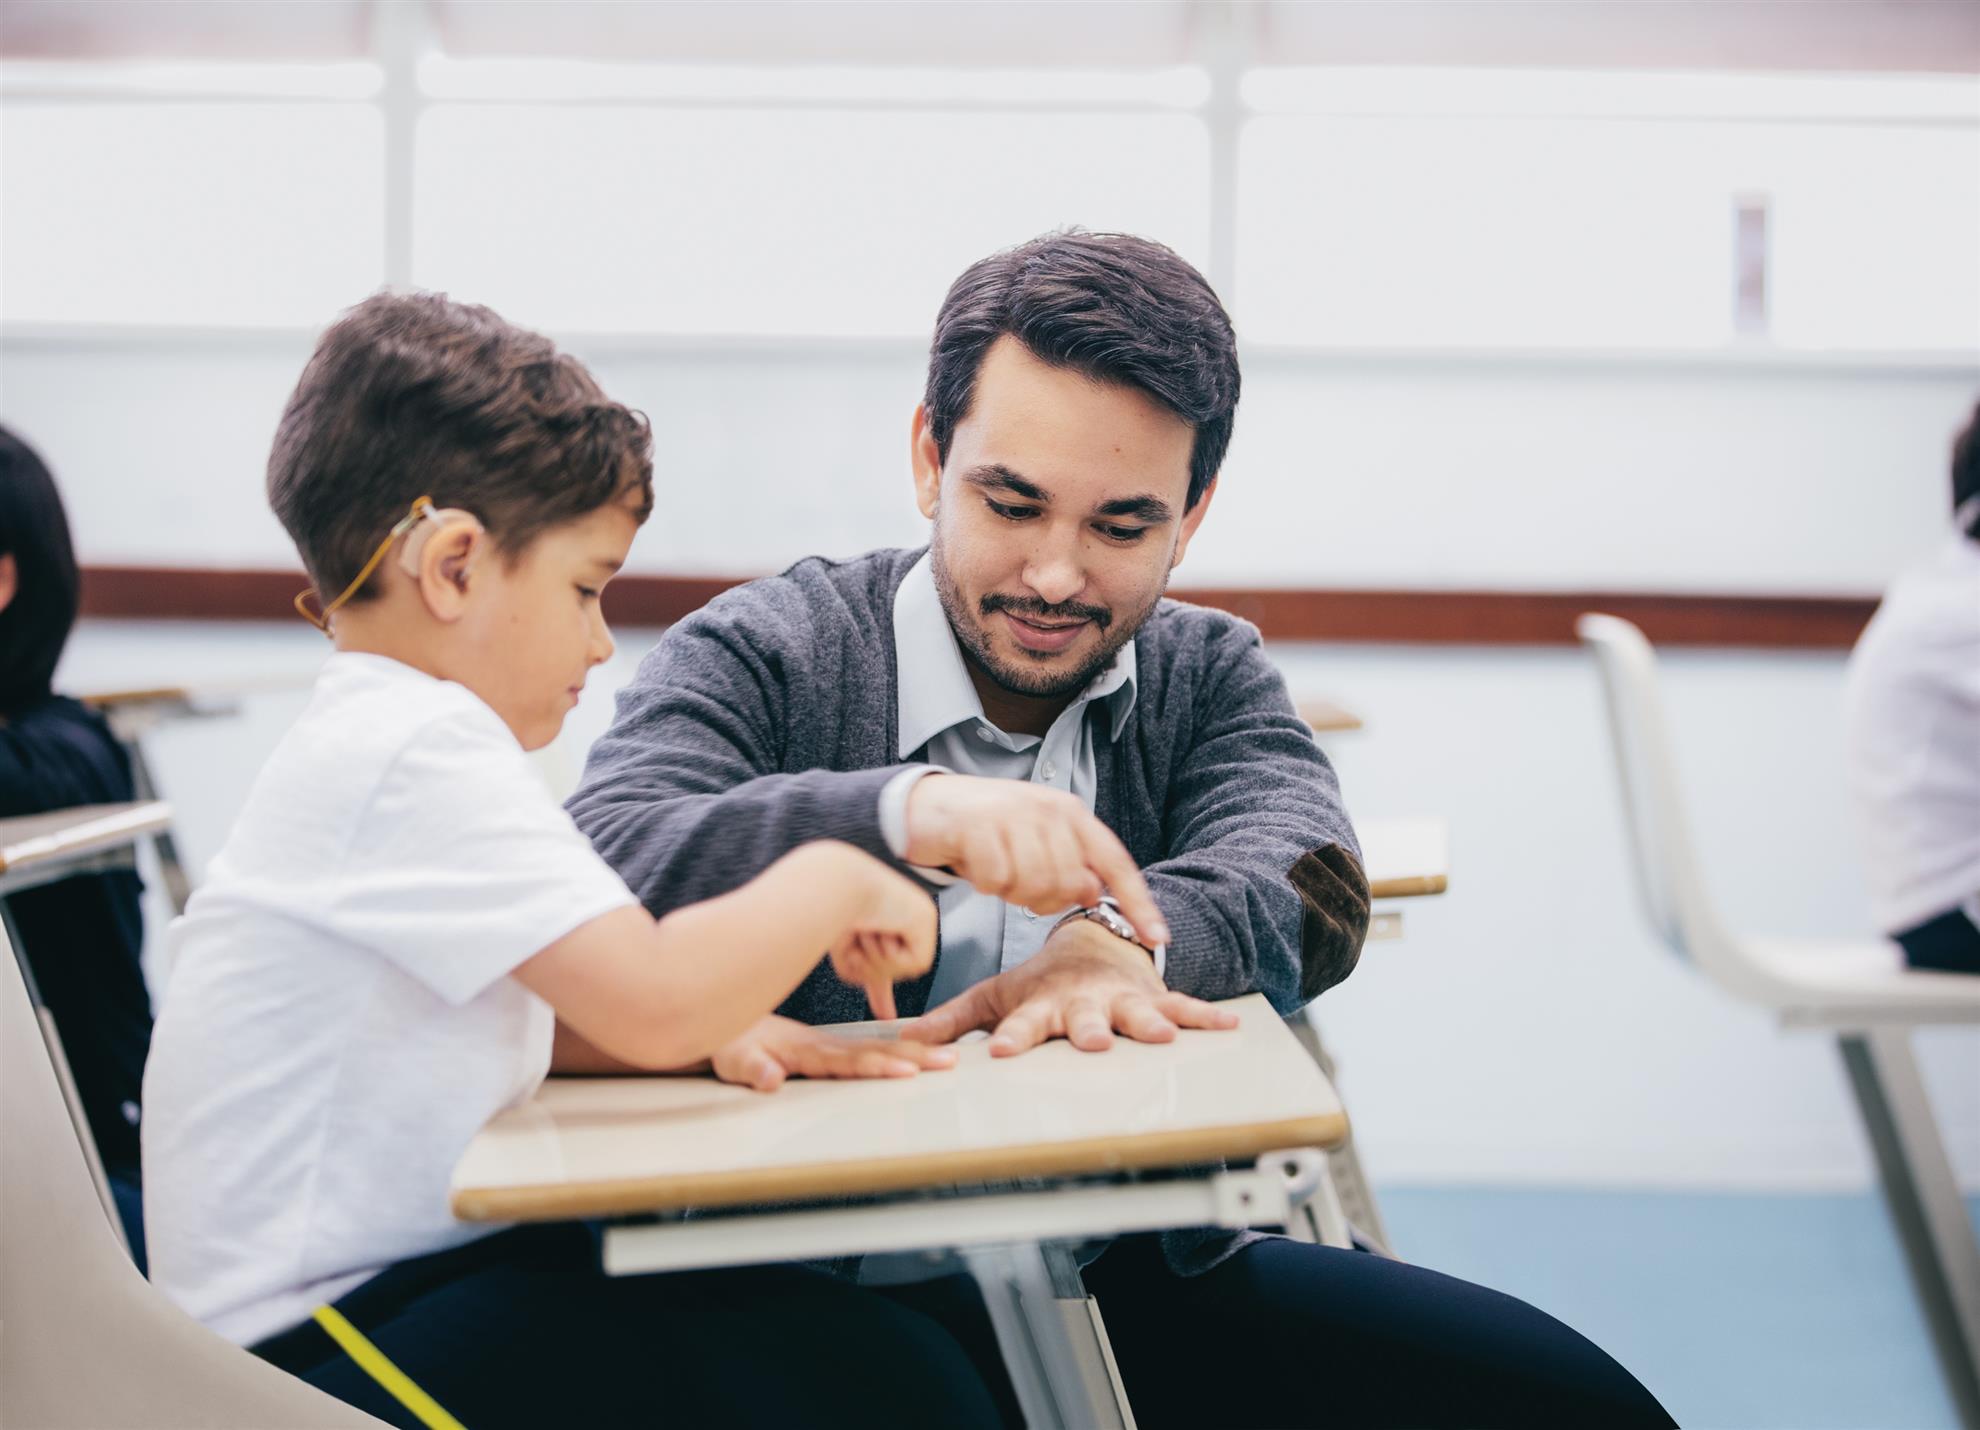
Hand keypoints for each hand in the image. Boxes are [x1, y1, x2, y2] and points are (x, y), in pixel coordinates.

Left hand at [711, 1014, 957, 1091]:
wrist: (725, 1028)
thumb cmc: (730, 1046)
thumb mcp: (732, 1060)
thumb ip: (754, 1069)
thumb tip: (772, 1079)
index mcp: (807, 1050)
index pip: (850, 1061)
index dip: (879, 1066)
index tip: (909, 1070)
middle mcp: (823, 1044)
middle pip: (875, 1050)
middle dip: (914, 1056)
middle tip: (949, 1060)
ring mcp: (828, 1045)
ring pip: (876, 1047)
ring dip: (912, 1052)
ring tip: (946, 1056)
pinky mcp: (828, 1048)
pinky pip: (868, 1047)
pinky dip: (896, 1048)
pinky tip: (917, 1053)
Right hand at [825, 850, 938, 1018]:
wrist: (835, 888)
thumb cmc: (831, 915)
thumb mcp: (847, 956)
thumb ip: (865, 980)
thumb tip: (886, 1015)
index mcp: (881, 922)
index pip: (888, 962)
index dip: (883, 992)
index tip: (887, 1016)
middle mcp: (902, 919)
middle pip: (891, 972)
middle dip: (870, 968)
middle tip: (858, 942)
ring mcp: (917, 918)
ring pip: (902, 969)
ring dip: (878, 958)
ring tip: (867, 930)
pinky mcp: (926, 922)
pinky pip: (913, 963)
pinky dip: (891, 955)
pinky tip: (882, 931)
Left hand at [902, 918, 1237, 1056]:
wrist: (1090, 945)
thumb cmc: (1039, 983)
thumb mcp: (995, 996)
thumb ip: (952, 1020)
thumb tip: (905, 1043)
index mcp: (1042, 1006)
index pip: (1022, 1025)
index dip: (1013, 1039)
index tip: (1001, 1052)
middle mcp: (1082, 1003)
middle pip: (1084, 1021)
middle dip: (1090, 1032)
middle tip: (1094, 1043)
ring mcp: (1120, 1000)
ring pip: (1135, 1015)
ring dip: (1148, 1024)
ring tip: (1162, 1036)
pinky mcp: (1152, 998)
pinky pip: (1183, 1007)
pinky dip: (1205, 1016)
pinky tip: (1228, 1024)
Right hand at [903, 775, 1169, 945]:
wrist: (928, 806)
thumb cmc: (989, 833)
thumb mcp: (1036, 844)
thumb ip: (1069, 868)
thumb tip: (1093, 895)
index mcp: (1071, 814)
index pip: (1116, 863)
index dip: (1138, 903)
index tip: (1158, 939)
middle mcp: (1048, 809)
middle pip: (1069, 886)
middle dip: (1045, 900)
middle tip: (1019, 887)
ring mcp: (1013, 815)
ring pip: (1033, 886)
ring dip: (1011, 892)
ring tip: (997, 872)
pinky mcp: (978, 825)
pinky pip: (996, 881)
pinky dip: (984, 883)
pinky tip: (975, 865)